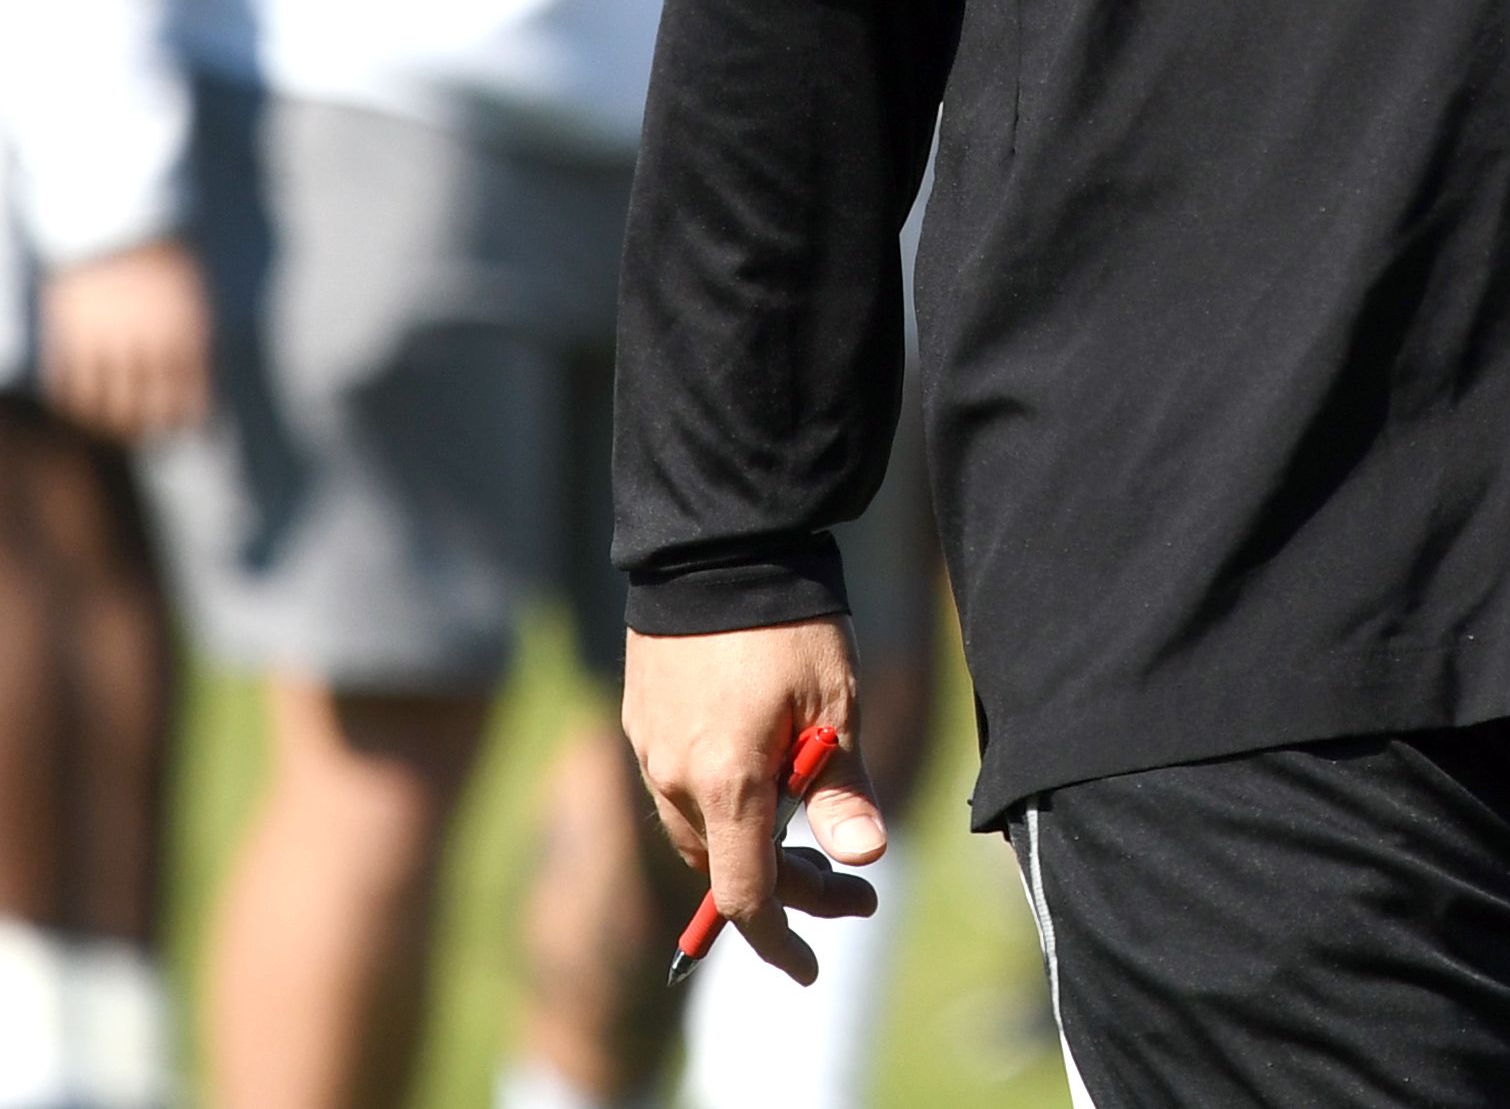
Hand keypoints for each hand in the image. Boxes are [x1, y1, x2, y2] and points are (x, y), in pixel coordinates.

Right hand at [40, 239, 212, 441]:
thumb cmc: (166, 265)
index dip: (181, 426)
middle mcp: (148, 345)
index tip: (175, 431)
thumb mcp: (196, 304)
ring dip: (105, 425)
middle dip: (143, 430)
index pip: (187, 405)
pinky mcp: (70, 337)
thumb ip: (198, 351)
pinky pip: (68, 389)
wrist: (121, 221)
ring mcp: (107, 342)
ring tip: (106, 427)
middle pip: (144, 414)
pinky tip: (76, 409)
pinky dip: (72, 407)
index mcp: (187, 337)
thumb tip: (200, 405)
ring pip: (103, 409)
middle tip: (139, 433)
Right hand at [623, 621, 884, 983]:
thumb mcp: (835, 701)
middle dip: (789, 886)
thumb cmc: (789, 619)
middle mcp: (675, 777)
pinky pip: (679, 787)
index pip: (746, 896)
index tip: (814, 966)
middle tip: (853, 885)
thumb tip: (867, 858)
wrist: (717, 542)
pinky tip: (763, 774)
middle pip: (726, 867)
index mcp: (726, 782)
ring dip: (752, 845)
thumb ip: (843, 786)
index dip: (781, 938)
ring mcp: (651, 750)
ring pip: (700, 831)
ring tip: (812, 826)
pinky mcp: (642, 720)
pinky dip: (722, 802)